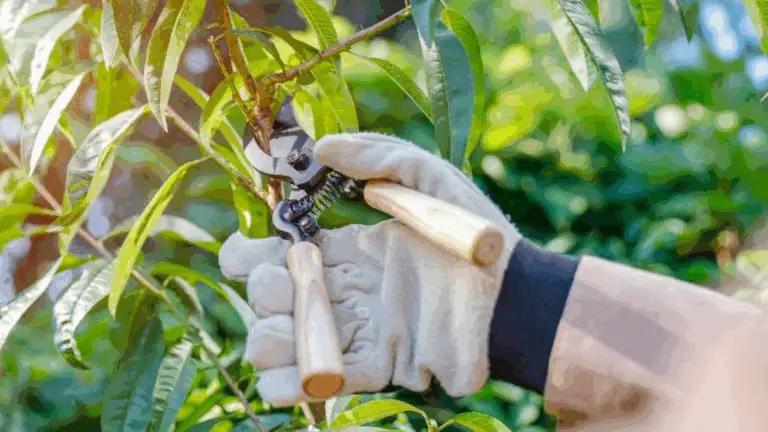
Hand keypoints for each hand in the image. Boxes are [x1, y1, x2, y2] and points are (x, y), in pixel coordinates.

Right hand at [219, 132, 522, 405]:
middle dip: (264, 293)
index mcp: (351, 250)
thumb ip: (377, 156)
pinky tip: (286, 378)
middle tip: (289, 284)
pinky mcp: (376, 366)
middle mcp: (346, 291)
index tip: (244, 251)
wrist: (515, 297)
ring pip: (286, 343)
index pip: (281, 253)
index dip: (252, 253)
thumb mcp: (430, 178)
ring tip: (283, 336)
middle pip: (273, 298)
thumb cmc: (476, 237)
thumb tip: (319, 146)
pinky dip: (291, 387)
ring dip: (269, 341)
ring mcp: (359, 330)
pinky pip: (320, 381)